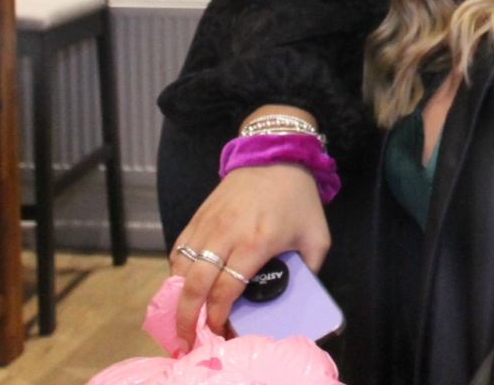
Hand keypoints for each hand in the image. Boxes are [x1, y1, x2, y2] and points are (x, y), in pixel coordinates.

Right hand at [168, 162, 329, 352]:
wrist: (276, 155)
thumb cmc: (297, 198)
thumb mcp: (316, 236)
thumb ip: (310, 269)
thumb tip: (295, 297)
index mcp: (256, 241)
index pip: (226, 289)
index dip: (218, 316)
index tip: (220, 331)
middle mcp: (226, 233)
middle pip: (195, 284)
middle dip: (188, 317)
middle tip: (188, 338)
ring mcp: (208, 223)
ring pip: (181, 268)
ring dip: (180, 296)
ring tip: (186, 315)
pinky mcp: (198, 216)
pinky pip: (178, 250)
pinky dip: (177, 272)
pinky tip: (185, 286)